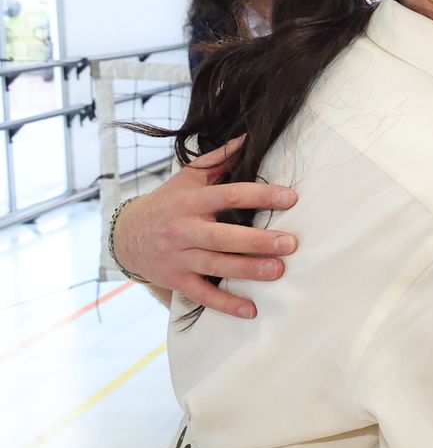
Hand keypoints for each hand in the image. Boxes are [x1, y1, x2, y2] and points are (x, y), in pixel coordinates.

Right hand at [114, 136, 298, 318]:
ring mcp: (179, 257)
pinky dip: (226, 304)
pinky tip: (251, 310)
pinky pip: (203, 295)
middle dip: (257, 241)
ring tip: (278, 271)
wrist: (125, 236)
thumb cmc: (168, 203)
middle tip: (289, 243)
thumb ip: (218, 160)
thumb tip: (249, 137)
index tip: (291, 198)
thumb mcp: (188, 178)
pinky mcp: (176, 280)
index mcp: (190, 202)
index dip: (260, 196)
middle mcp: (184, 230)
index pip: (229, 195)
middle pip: (223, 236)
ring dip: (248, 270)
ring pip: (216, 265)